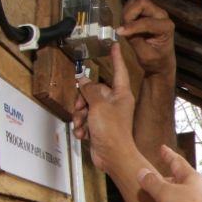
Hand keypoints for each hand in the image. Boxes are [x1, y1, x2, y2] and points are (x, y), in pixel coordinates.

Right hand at [75, 43, 135, 171]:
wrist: (113, 156)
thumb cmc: (112, 131)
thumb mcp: (98, 105)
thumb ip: (89, 90)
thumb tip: (83, 80)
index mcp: (121, 94)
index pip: (119, 70)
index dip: (116, 57)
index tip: (115, 45)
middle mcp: (116, 103)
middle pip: (95, 90)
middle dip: (82, 99)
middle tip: (79, 107)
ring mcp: (108, 115)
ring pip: (87, 106)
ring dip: (80, 115)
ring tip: (81, 124)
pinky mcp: (100, 126)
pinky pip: (86, 119)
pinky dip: (82, 125)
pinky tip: (82, 133)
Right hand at [116, 0, 175, 79]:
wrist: (161, 61)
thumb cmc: (155, 61)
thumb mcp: (145, 55)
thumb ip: (135, 40)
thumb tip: (120, 30)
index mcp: (167, 27)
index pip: (147, 22)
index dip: (132, 26)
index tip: (119, 32)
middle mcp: (162, 15)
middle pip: (142, 3)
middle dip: (129, 14)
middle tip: (123, 28)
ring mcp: (155, 11)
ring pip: (135, 2)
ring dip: (127, 13)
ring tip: (125, 28)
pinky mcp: (147, 11)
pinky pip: (132, 6)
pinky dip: (127, 14)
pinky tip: (127, 25)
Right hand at [136, 145, 201, 201]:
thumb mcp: (166, 193)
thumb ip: (152, 183)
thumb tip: (142, 172)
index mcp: (189, 179)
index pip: (177, 162)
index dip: (168, 155)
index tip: (162, 148)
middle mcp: (191, 193)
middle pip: (169, 189)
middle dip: (153, 193)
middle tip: (141, 194)